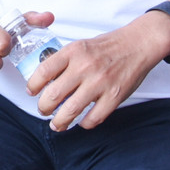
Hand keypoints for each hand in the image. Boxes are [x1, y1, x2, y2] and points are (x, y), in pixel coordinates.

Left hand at [28, 12, 169, 131]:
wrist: (138, 44)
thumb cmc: (108, 46)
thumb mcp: (81, 45)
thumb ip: (64, 60)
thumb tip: (45, 80)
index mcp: (73, 51)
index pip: (43, 71)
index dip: (33, 85)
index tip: (31, 92)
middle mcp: (84, 66)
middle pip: (53, 95)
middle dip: (43, 108)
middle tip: (43, 111)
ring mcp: (100, 82)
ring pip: (71, 110)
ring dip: (60, 122)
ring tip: (57, 124)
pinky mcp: (114, 96)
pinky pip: (94, 118)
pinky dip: (85, 124)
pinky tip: (82, 122)